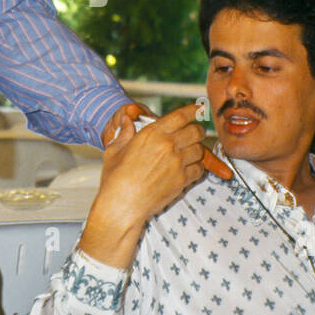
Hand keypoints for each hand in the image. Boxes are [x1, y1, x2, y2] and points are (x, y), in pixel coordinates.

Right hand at [80, 102, 207, 268]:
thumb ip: (124, 132)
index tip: (198, 109)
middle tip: (193, 133)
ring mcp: (178, 163)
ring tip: (188, 153)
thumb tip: (127, 119)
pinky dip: (196, 167)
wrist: (122, 205)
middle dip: (197, 130)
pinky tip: (187, 169)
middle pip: (196, 131)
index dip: (193, 110)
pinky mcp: (182, 180)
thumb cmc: (115, 178)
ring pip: (200, 150)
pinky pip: (199, 169)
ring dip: (196, 149)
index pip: (181, 115)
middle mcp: (168, 145)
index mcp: (152, 133)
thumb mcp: (114, 149)